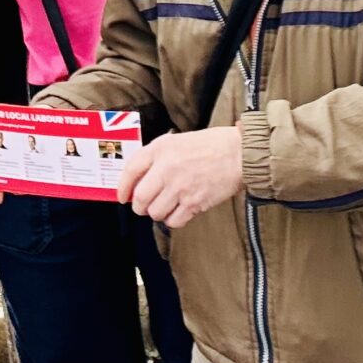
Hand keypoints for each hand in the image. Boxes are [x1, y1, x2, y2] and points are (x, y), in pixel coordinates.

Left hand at [119, 128, 245, 228]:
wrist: (240, 154)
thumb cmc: (212, 145)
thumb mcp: (178, 140)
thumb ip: (157, 156)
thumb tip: (139, 178)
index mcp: (161, 149)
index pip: (131, 170)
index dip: (122, 187)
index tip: (122, 197)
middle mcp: (167, 168)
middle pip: (140, 198)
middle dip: (140, 206)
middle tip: (146, 206)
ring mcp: (180, 187)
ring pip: (155, 213)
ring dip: (158, 213)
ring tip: (168, 205)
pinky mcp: (194, 203)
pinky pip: (173, 221)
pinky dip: (174, 220)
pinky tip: (181, 210)